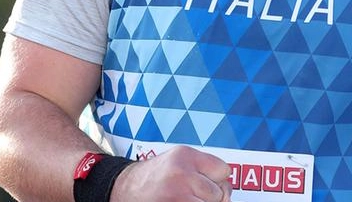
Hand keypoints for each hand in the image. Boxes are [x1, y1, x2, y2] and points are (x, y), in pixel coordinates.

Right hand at [111, 145, 231, 201]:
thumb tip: (227, 190)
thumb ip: (202, 168)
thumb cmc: (155, 176)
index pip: (224, 171)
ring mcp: (178, 194)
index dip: (217, 180)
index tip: (205, 182)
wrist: (124, 188)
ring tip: (184, 199)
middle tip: (192, 194)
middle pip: (220, 192)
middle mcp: (182, 172)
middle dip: (211, 197)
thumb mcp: (178, 161)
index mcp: (185, 155)